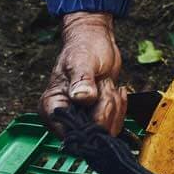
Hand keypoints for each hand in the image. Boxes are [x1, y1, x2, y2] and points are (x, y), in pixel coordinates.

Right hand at [41, 11, 126, 135]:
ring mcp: (83, 118)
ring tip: (105, 84)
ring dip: (114, 105)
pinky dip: (120, 106)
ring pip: (107, 129)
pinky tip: (113, 89)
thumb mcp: (82, 61)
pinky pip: (115, 124)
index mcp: (53, 107)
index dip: (89, 124)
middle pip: (93, 131)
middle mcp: (66, 117)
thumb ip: (82, 80)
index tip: (98, 103)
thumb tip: (82, 97)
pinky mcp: (98, 116)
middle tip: (102, 84)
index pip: (71, 133)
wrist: (96, 40)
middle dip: (105, 107)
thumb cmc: (83, 47)